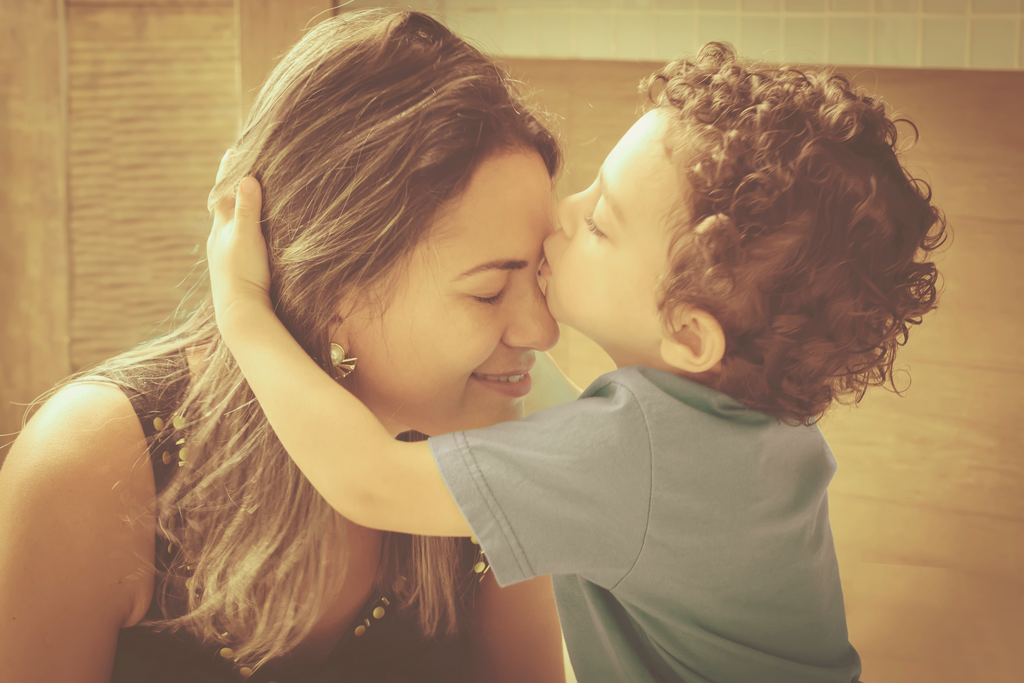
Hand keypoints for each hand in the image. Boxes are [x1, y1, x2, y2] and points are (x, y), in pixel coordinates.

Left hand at [206, 149, 273, 328]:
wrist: (240, 312)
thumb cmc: (244, 274)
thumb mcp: (247, 237)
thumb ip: (247, 209)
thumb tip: (246, 178)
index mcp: (222, 227)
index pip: (223, 191)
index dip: (229, 171)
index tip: (233, 151)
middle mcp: (220, 239)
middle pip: (223, 206)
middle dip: (230, 188)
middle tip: (238, 170)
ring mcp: (225, 255)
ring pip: (229, 225)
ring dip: (236, 209)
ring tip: (244, 199)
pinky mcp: (234, 269)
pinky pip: (236, 240)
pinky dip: (241, 228)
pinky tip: (247, 235)